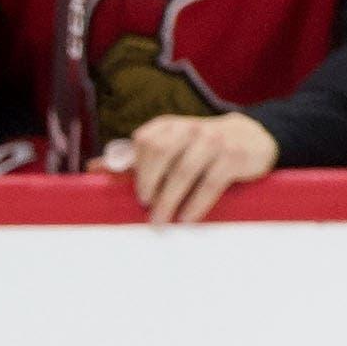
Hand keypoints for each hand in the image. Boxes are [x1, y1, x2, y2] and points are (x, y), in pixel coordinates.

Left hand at [118, 110, 277, 224]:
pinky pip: (210, 183)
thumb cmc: (200, 149)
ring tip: (161, 220)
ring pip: (184, 171)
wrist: (253, 138)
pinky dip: (195, 204)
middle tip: (146, 206)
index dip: (137, 168)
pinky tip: (187, 218)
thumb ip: (135, 158)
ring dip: (169, 200)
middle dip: (149, 183)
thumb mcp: (170, 147)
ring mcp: (215, 140)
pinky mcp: (235, 156)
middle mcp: (192, 128)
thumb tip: (94, 168)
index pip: (145, 141)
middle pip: (161, 152)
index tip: (137, 192)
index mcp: (170, 125)